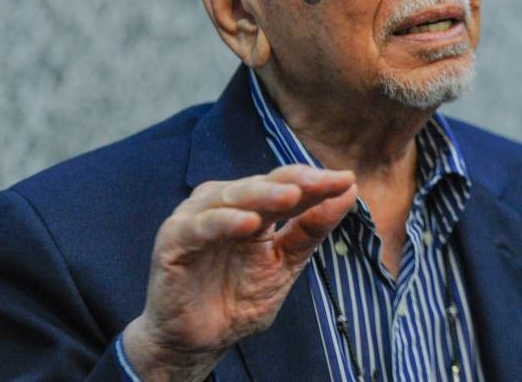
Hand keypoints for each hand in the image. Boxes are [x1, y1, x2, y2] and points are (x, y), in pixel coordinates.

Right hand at [123, 164, 356, 380]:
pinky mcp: (173, 240)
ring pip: (230, 196)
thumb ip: (311, 228)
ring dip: (261, 195)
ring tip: (291, 196)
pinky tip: (247, 223)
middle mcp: (224, 203)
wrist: (200, 342)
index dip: (315, 181)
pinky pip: (199, 227)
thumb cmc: (238, 298)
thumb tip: (348, 190)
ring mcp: (197, 218)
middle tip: (323, 181)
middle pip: (261, 185)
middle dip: (294, 182)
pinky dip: (222, 221)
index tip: (346, 180)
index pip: (286, 184)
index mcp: (252, 205)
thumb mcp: (285, 264)